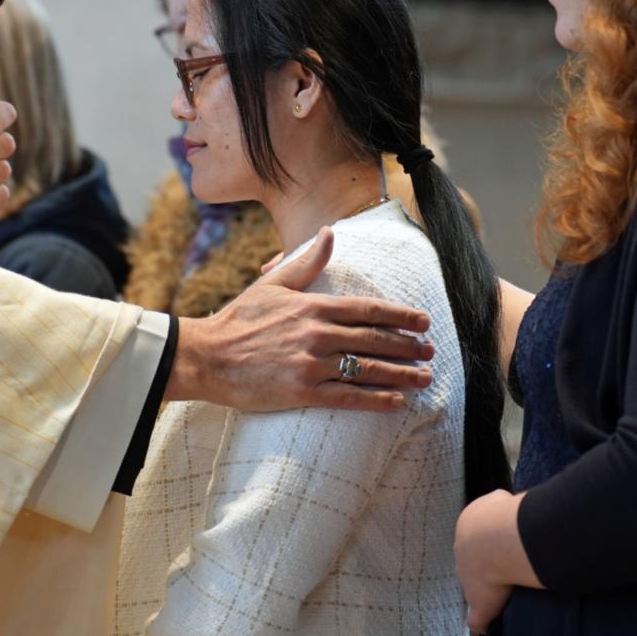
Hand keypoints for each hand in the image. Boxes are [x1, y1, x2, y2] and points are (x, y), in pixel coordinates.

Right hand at [170, 227, 435, 412]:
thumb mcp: (272, 283)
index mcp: (313, 306)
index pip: (368, 310)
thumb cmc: (238, 319)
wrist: (206, 355)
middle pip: (374, 339)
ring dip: (401, 374)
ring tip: (424, 378)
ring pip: (367, 368)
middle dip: (408, 346)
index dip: (400, 316)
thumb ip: (307, 262)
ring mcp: (310, 363)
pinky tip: (396, 402)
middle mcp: (317, 333)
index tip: (423, 322)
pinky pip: (347, 397)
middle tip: (431, 351)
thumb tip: (329, 233)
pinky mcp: (301, 391)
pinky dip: (375, 400)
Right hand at [455, 488, 538, 632]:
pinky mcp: (495, 498)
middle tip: (518, 557)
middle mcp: (465, 532)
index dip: (487, 566)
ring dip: (507, 527)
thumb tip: (476, 628)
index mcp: (460, 554)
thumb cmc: (487, 575)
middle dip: (497, 545)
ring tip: (527, 540)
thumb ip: (477, 616)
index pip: (472, 560)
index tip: (503, 573)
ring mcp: (479, 512)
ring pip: (493, 519)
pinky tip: (530, 521)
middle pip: (482, 538)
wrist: (497, 545)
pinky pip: (505, 502)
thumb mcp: (480, 604)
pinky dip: (516, 510)